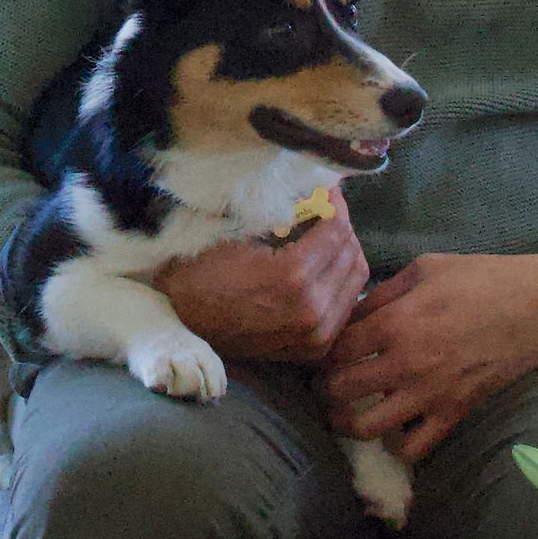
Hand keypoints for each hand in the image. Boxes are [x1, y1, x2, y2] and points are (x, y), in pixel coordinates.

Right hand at [150, 193, 371, 366]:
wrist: (182, 320)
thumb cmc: (203, 270)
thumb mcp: (241, 232)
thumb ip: (285, 213)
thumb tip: (318, 189)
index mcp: (294, 277)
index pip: (338, 229)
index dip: (334, 204)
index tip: (326, 190)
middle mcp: (312, 310)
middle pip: (352, 253)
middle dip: (342, 227)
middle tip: (326, 210)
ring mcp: (316, 335)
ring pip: (355, 280)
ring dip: (344, 253)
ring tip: (325, 237)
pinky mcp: (314, 348)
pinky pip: (345, 306)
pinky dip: (340, 282)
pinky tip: (322, 268)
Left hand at [316, 248, 537, 471]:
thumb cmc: (483, 278)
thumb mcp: (425, 268)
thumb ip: (382, 292)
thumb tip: (350, 311)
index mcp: (395, 321)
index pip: (334, 349)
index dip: (320, 353)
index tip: (319, 353)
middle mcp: (406, 363)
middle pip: (340, 390)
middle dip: (324, 390)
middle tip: (324, 386)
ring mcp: (431, 394)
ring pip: (366, 428)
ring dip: (349, 423)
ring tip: (347, 414)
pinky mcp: (455, 413)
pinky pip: (413, 448)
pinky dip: (396, 444)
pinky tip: (394, 428)